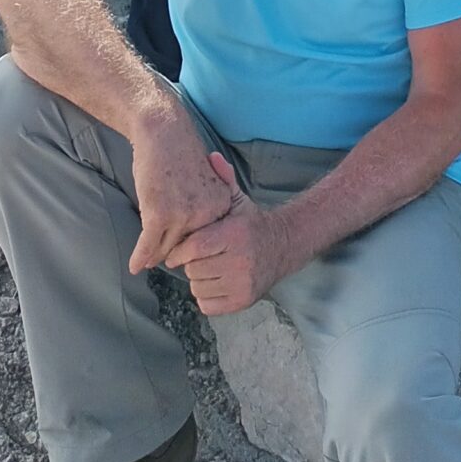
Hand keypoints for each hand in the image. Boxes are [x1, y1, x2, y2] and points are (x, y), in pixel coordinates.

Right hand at [127, 105, 236, 274]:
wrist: (164, 130)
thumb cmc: (180, 156)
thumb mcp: (206, 183)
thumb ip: (203, 211)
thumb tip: (191, 243)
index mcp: (222, 204)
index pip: (207, 239)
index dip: (193, 247)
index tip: (183, 256)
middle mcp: (207, 213)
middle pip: (187, 247)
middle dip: (173, 254)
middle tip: (162, 261)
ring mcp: (183, 215)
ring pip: (165, 248)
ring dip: (153, 256)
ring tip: (146, 262)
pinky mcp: (159, 214)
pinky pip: (147, 245)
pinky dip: (139, 257)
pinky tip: (133, 266)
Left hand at [176, 152, 287, 314]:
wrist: (282, 247)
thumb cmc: (251, 225)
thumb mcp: (238, 201)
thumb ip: (223, 180)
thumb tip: (211, 157)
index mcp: (235, 235)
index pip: (194, 247)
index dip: (180, 251)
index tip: (178, 251)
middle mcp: (240, 260)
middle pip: (194, 269)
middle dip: (191, 264)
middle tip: (199, 257)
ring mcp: (242, 283)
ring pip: (198, 288)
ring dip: (199, 280)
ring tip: (209, 268)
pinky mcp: (242, 301)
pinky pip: (207, 305)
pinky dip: (207, 296)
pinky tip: (216, 282)